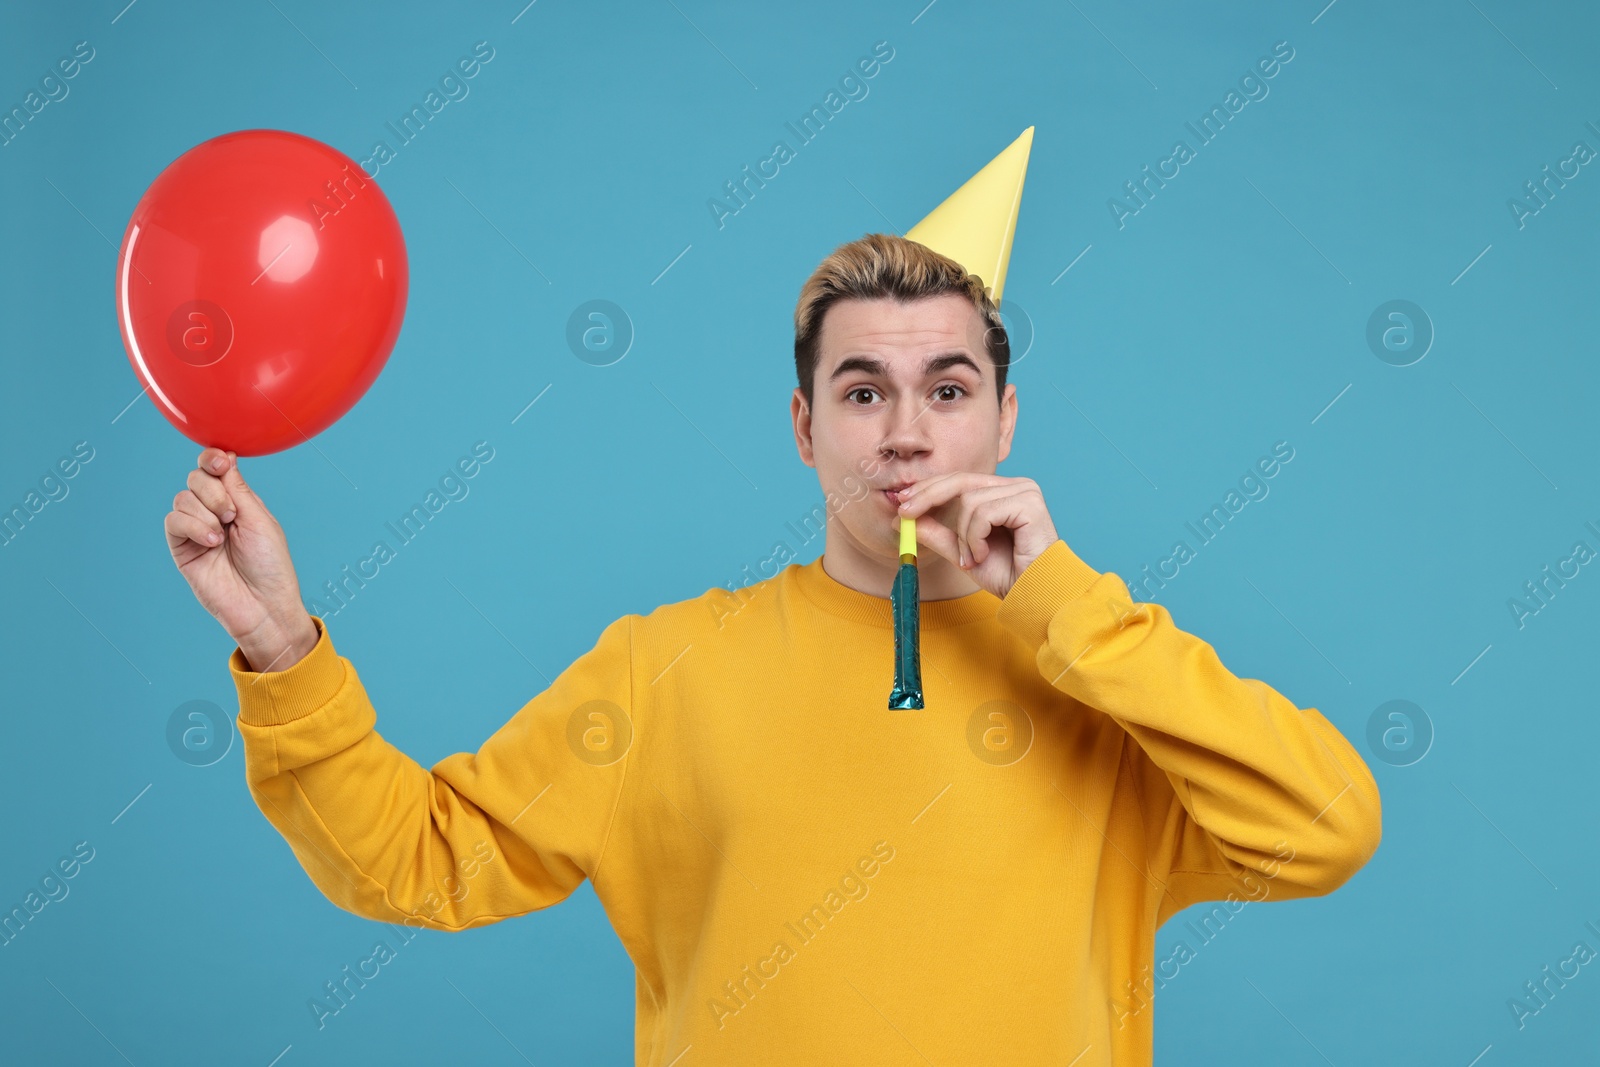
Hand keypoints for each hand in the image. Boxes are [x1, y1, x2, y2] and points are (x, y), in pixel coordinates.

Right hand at [165, 447, 317, 671]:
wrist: (263, 605)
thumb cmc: (270, 566)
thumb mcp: (260, 520)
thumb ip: (238, 489)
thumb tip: (226, 456)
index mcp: (238, 502)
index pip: (216, 469)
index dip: (213, 459)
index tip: (221, 463)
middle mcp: (214, 512)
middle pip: (196, 478)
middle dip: (213, 490)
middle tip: (232, 515)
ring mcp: (196, 530)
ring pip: (183, 498)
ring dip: (206, 512)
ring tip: (223, 535)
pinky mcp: (181, 548)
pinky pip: (173, 521)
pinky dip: (193, 526)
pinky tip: (211, 542)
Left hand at [894, 472, 1059, 599]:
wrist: (1033, 595)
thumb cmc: (1006, 575)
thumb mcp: (960, 551)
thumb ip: (936, 533)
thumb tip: (902, 519)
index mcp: (1001, 492)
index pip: (959, 480)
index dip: (928, 488)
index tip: (902, 502)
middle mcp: (1015, 486)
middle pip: (960, 480)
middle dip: (928, 497)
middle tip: (905, 514)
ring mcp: (1025, 491)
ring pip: (969, 501)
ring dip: (962, 536)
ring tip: (970, 558)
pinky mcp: (1030, 502)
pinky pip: (984, 512)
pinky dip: (975, 537)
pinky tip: (983, 555)